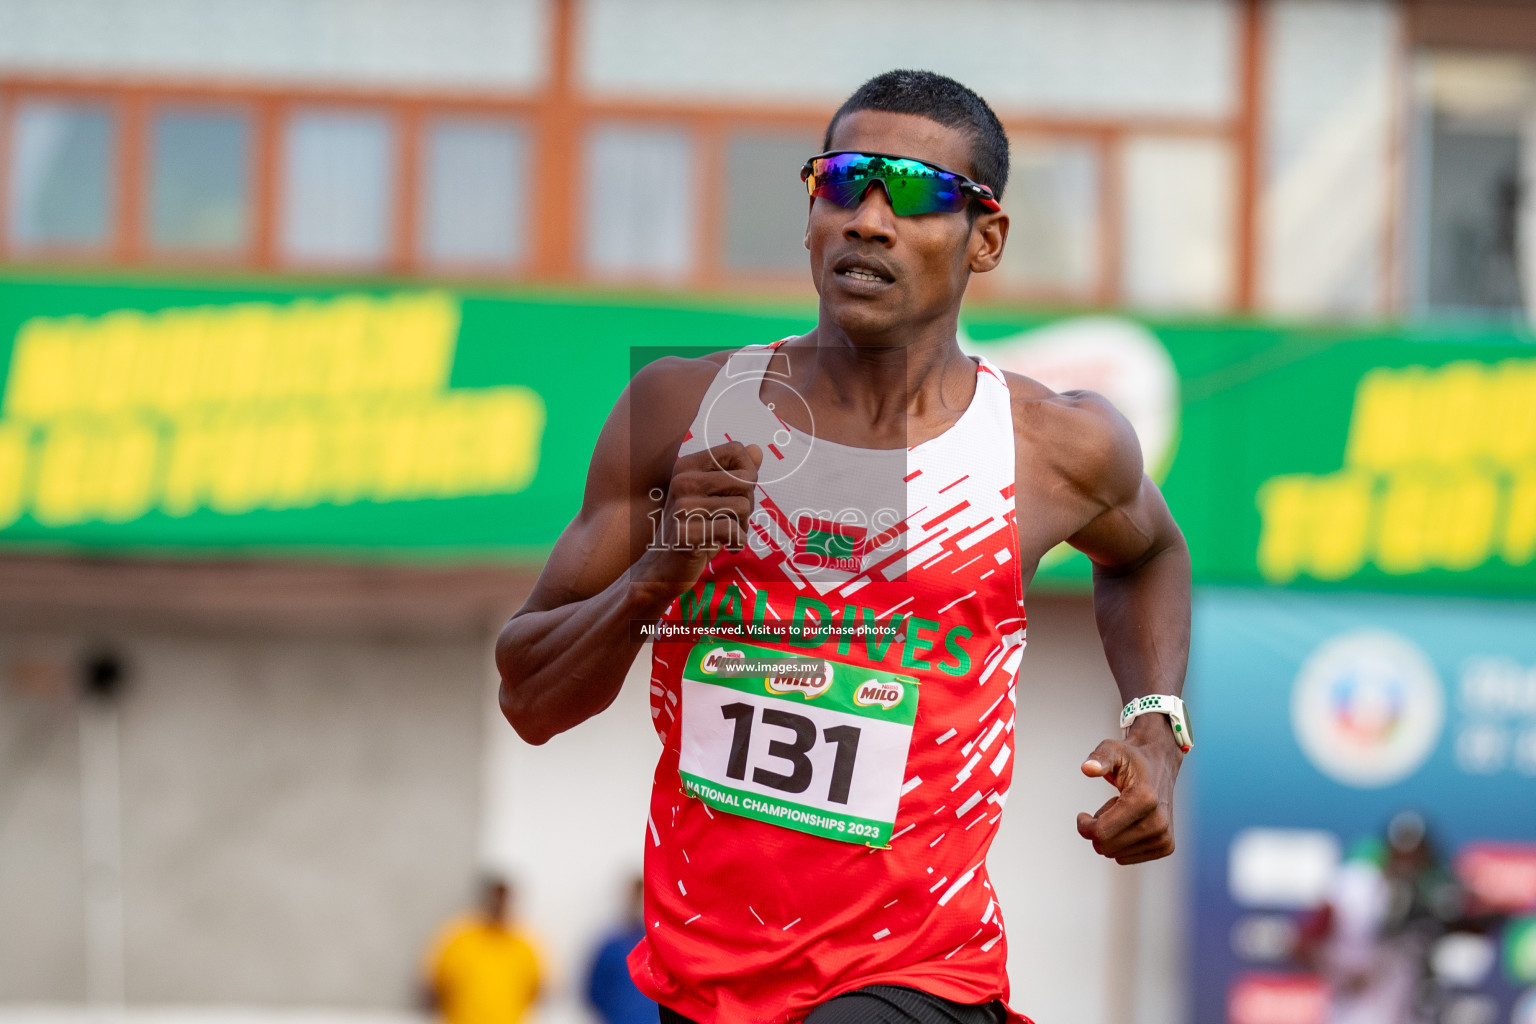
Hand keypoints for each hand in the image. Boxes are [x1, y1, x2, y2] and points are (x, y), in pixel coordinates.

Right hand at [643, 441, 762, 580]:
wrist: (665, 566)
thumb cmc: (696, 528)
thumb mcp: (716, 496)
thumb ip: (736, 473)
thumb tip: (758, 449)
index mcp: (687, 466)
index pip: (735, 449)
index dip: (748, 472)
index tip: (738, 493)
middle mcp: (682, 481)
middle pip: (745, 479)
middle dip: (748, 504)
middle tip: (733, 520)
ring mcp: (682, 507)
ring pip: (743, 505)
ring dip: (743, 526)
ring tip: (727, 534)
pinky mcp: (686, 534)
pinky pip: (733, 530)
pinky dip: (738, 542)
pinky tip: (728, 547)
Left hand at [1075, 717, 1181, 864]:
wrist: (1160, 764)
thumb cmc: (1131, 758)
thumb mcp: (1112, 750)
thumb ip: (1099, 758)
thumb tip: (1087, 769)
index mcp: (1144, 800)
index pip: (1101, 832)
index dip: (1084, 826)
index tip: (1082, 815)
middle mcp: (1158, 822)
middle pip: (1106, 847)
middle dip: (1097, 830)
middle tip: (1106, 809)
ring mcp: (1164, 836)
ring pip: (1115, 854)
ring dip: (1111, 835)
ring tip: (1123, 812)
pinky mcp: (1166, 846)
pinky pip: (1127, 858)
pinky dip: (1122, 843)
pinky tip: (1131, 823)